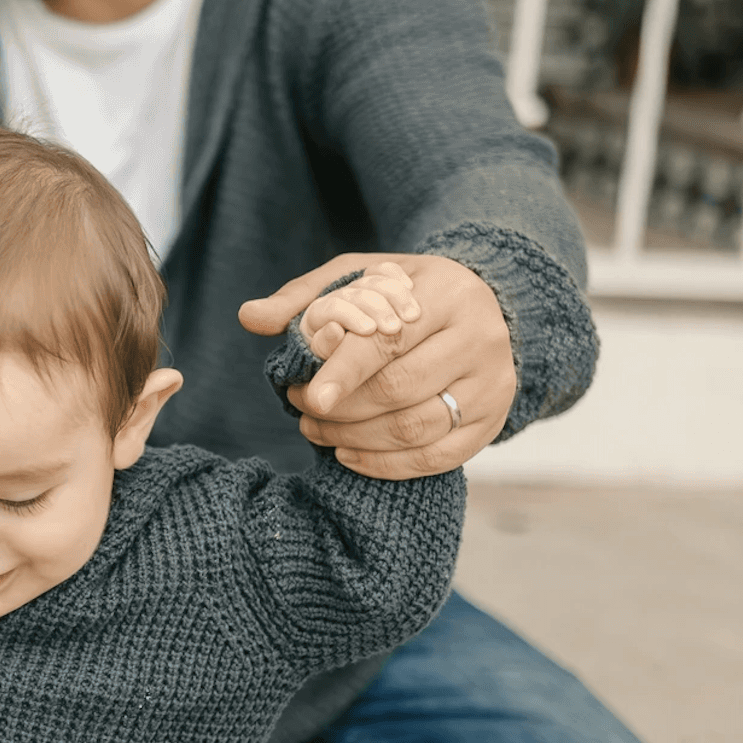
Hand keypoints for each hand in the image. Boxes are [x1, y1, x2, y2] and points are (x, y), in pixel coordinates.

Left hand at [240, 252, 515, 478]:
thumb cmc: (407, 293)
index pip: (390, 340)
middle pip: (401, 389)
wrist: (485, 306)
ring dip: (358, 439)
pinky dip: (388, 465)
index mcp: (447, 294)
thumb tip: (249, 317)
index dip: (345, 372)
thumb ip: (304, 297)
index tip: (307, 395)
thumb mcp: (360, 278)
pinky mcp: (494, 421)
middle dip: (342, 410)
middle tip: (302, 409)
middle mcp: (481, 338)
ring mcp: (493, 384)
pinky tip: (350, 454)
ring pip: (418, 429)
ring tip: (318, 431)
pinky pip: (438, 458)